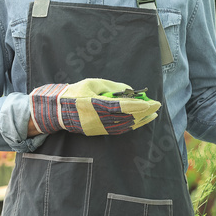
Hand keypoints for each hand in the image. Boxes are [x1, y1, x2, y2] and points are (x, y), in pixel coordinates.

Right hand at [30, 78, 160, 135]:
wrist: (58, 110)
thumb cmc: (74, 93)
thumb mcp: (92, 83)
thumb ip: (112, 87)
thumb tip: (129, 90)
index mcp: (98, 105)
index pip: (124, 106)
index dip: (140, 105)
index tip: (152, 102)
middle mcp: (101, 119)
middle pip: (128, 117)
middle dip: (144, 112)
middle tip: (157, 107)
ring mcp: (100, 128)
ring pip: (126, 126)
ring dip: (140, 120)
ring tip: (152, 115)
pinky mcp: (99, 132)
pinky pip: (119, 130)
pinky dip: (131, 126)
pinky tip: (138, 122)